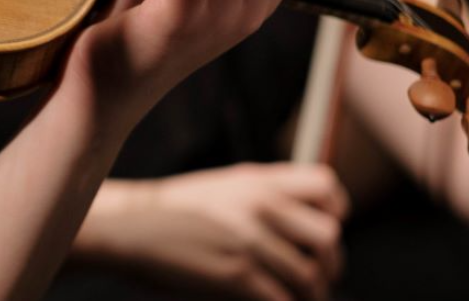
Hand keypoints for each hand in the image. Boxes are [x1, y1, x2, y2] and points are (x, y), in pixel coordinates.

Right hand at [89, 164, 348, 300]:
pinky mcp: (237, 276)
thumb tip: (310, 221)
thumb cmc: (178, 213)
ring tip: (294, 297)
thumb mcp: (224, 187)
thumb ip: (265, 196)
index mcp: (258, 181)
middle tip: (316, 276)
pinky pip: (283, 300)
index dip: (336, 211)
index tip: (325, 231)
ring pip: (310, 277)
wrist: (132, 230)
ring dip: (307, 295)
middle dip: (327, 263)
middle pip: (328, 238)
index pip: (327, 187)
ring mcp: (250, 242)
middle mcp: (259, 206)